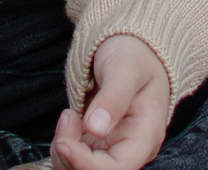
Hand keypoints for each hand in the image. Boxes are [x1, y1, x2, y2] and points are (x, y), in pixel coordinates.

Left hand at [53, 34, 171, 169]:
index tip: (62, 141)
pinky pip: (76, 159)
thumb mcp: (125, 68)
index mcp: (145, 137)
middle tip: (67, 117)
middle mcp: (131, 150)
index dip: (85, 164)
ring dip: (64, 151)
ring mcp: (113, 150)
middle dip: (70, 155)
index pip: (116, 169)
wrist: (132, 49)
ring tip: (68, 116)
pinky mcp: (98, 146)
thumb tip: (96, 127)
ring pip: (80, 169)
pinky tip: (68, 123)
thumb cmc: (134, 56)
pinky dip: (64, 147)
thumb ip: (113, 97)